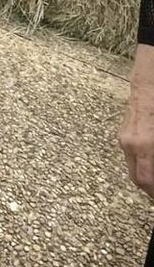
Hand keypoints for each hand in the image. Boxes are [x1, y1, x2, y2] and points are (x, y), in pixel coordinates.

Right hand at [120, 43, 153, 197]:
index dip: (153, 194)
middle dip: (150, 190)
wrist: (149, 82)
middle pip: (137, 179)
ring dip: (146, 178)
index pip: (146, 182)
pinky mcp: (124, 132)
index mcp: (144, 146)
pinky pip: (130, 156)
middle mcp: (130, 144)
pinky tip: (151, 163)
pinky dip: (142, 165)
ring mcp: (124, 137)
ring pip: (132, 168)